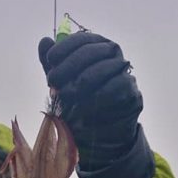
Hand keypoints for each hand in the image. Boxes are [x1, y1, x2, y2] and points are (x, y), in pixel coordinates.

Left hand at [38, 32, 154, 177]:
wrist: (100, 137)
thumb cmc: (80, 106)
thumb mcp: (63, 85)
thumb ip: (54, 66)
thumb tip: (44, 42)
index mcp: (98, 47)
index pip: (83, 39)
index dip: (65, 47)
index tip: (50, 60)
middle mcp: (115, 57)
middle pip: (93, 52)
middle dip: (69, 65)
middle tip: (52, 81)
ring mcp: (126, 74)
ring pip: (104, 69)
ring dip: (80, 83)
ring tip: (64, 96)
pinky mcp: (133, 94)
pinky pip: (116, 89)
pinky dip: (96, 98)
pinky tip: (81, 107)